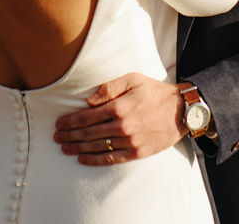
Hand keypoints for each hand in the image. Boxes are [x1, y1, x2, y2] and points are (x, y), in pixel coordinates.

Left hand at [53, 72, 185, 164]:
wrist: (181, 110)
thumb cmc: (155, 92)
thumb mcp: (133, 79)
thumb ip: (109, 88)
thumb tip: (89, 101)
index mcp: (119, 107)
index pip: (87, 116)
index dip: (70, 121)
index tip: (59, 124)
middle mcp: (122, 126)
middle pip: (89, 133)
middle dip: (70, 135)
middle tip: (56, 137)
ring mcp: (130, 141)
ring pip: (98, 147)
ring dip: (78, 148)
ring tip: (65, 148)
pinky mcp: (137, 152)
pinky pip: (112, 159)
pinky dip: (95, 159)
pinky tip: (83, 159)